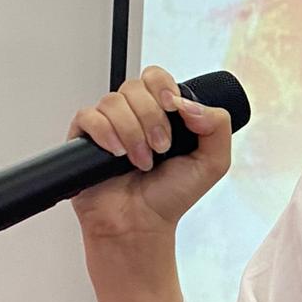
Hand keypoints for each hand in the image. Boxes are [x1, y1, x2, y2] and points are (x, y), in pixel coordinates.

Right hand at [67, 65, 231, 240]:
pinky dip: (105, 133)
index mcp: (162, 113)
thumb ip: (217, 125)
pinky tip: (117, 155)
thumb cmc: (171, 196)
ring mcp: (108, 125)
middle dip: (152, 117)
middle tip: (161, 147)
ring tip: (141, 161)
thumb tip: (188, 102)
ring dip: (133, 132)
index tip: (172, 108)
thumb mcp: (213, 162)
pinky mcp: (84, 138)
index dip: (163, 87)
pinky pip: (89, 116)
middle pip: (135, 86)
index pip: (156, 77)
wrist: (141, 224)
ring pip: (114, 101)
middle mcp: (134, 115)